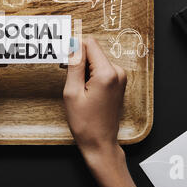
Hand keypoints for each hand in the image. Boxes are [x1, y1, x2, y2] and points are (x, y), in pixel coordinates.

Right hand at [63, 37, 135, 186]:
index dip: (74, 48)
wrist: (100, 143)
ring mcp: (120, 77)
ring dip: (84, 69)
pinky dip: (91, 75)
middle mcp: (118, 72)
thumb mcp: (72, 92)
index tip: (65, 59)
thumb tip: (73, 44)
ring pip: (96, 60)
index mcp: (107, 73)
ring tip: (78, 88)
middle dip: (78, 60)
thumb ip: (74, 65)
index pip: (89, 43)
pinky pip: (102, 69)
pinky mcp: (119, 82)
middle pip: (93, 51)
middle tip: (69, 79)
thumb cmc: (85, 123)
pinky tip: (85, 90)